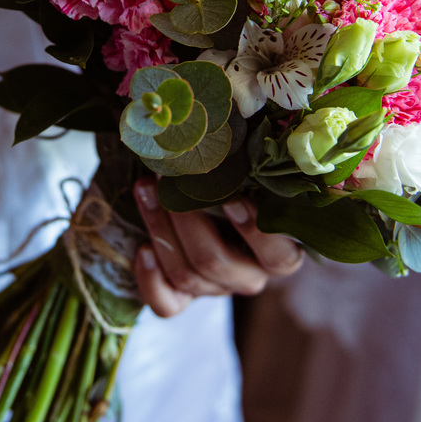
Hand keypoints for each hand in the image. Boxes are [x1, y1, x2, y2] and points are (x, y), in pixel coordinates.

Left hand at [131, 177, 304, 317]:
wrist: (201, 212)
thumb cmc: (232, 187)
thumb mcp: (247, 178)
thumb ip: (248, 167)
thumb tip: (239, 117)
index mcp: (278, 252)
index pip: (278, 257)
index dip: (253, 231)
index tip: (231, 198)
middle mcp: (249, 276)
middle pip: (216, 262)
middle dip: (186, 219)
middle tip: (166, 180)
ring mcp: (215, 290)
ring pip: (187, 275)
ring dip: (160, 230)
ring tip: (144, 191)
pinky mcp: (184, 300)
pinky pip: (166, 305)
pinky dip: (150, 279)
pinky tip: (142, 249)